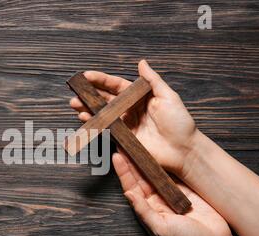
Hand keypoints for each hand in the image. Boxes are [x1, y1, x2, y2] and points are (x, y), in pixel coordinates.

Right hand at [70, 60, 198, 175]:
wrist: (183, 150)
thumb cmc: (180, 123)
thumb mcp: (168, 97)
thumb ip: (152, 80)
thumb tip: (141, 62)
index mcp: (140, 96)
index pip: (117, 85)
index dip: (101, 80)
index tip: (87, 76)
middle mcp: (131, 109)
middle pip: (105, 99)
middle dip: (89, 94)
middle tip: (75, 91)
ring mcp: (126, 124)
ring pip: (103, 113)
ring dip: (88, 108)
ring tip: (75, 104)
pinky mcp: (124, 138)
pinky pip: (106, 129)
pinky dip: (94, 123)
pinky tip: (85, 118)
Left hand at [112, 150, 233, 235]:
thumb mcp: (160, 228)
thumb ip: (143, 211)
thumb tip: (127, 194)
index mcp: (147, 208)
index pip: (131, 186)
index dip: (123, 171)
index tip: (116, 156)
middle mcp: (156, 198)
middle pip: (140, 175)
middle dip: (131, 159)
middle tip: (123, 141)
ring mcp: (170, 191)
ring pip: (154, 170)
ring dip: (146, 157)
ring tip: (137, 141)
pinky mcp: (184, 186)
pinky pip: (172, 170)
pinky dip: (165, 160)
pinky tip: (159, 148)